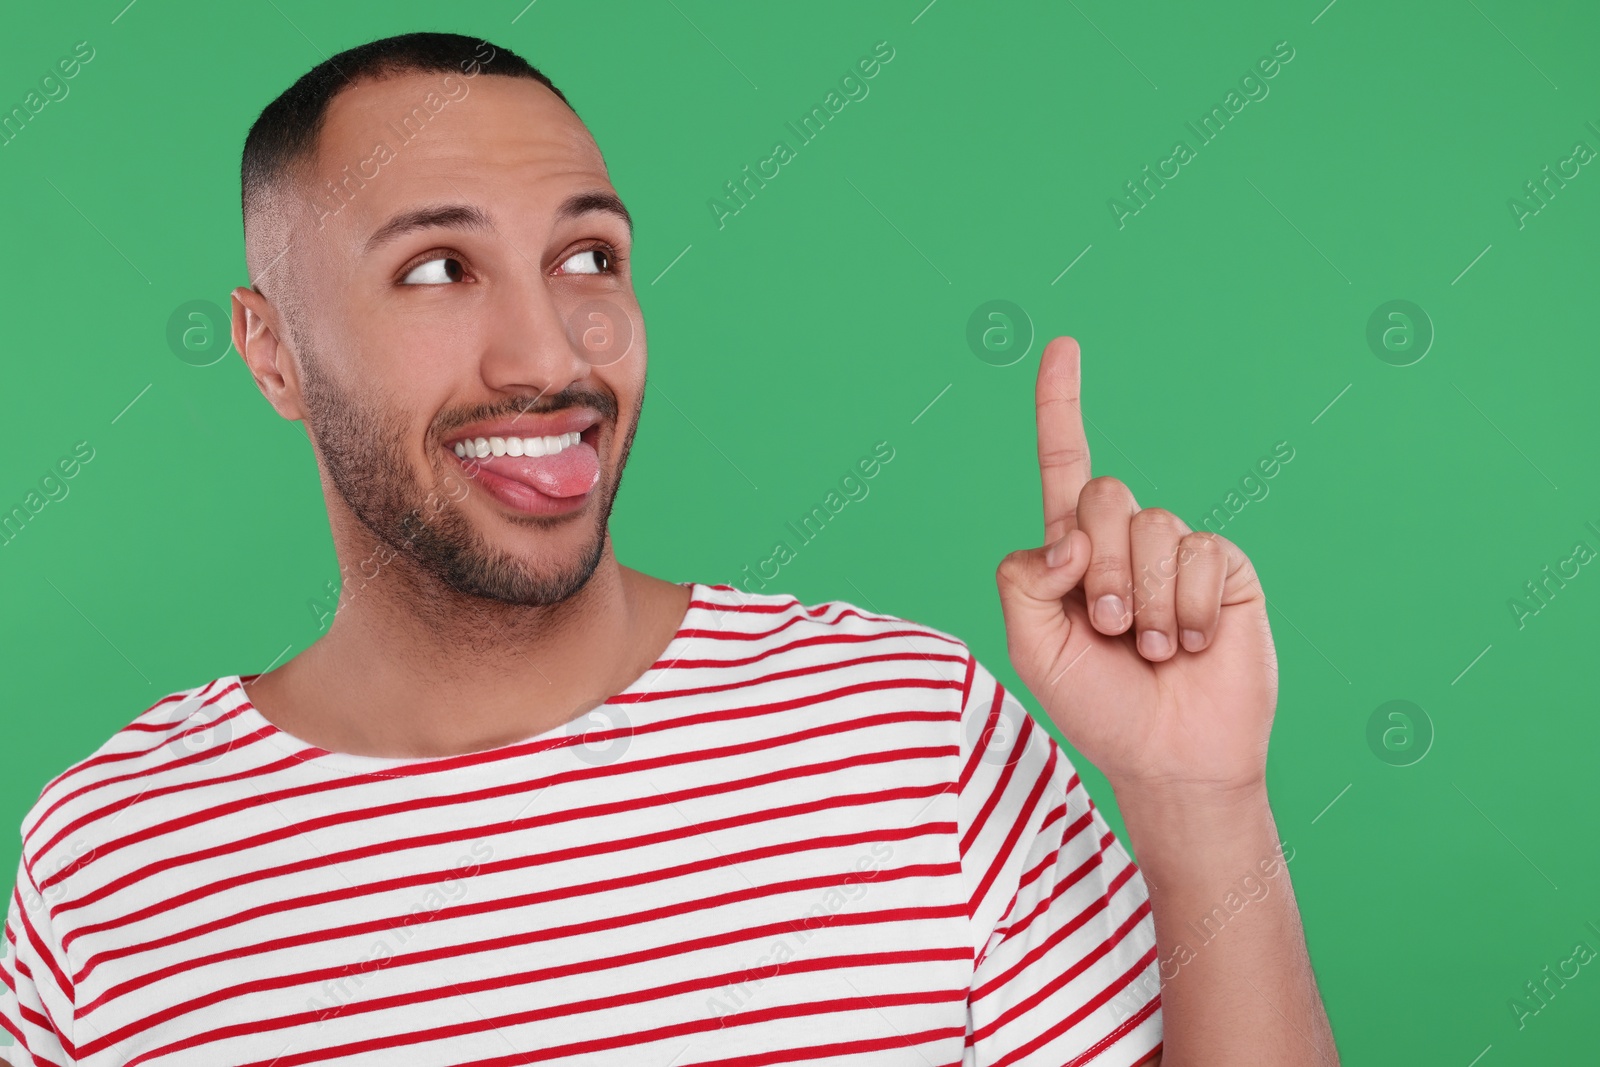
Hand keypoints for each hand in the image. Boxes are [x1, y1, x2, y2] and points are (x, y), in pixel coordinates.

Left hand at [994, 336, 1277, 799]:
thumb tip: (1068, 536)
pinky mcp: (1226, 570)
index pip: (1065, 465)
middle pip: (1103, 496)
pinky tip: (1191, 647)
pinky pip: (1201, 556)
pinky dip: (1187, 612)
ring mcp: (1179, 552)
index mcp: (1074, 552)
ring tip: (1152, 650)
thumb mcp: (1031, 647)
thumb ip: (1023, 579)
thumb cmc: (1097, 706)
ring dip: (1145, 603)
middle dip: (1101, 572)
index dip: (1060, 406)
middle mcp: (1126, 541)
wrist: (1168, 758)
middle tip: (1111, 631)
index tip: (1061, 346)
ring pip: (1152, 528)